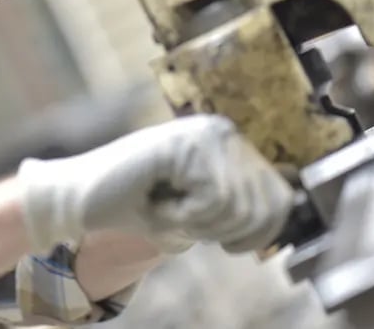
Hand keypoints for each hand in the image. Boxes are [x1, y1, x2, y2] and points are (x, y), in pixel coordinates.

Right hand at [16, 114, 293, 254]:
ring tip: (166, 206)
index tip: (224, 242)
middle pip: (260, 207)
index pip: (280, 198)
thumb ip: (241, 207)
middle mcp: (223, 131)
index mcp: (231, 146)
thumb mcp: (200, 214)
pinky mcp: (184, 143)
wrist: (82, 201)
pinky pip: (210, 200)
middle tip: (181, 219)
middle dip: (220, 231)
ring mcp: (205, 133)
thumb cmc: (138, 208)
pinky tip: (157, 199)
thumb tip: (290, 206)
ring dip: (197, 223)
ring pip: (235, 206)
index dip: (257, 234)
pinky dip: (182, 216)